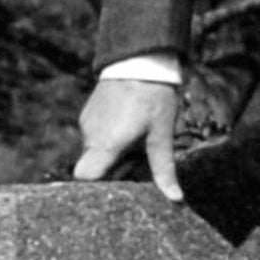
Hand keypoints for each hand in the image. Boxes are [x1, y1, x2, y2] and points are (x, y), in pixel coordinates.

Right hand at [74, 76, 181, 201]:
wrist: (140, 59)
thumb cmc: (154, 98)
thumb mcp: (162, 136)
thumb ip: (163, 169)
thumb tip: (175, 199)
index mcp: (106, 144)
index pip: (84, 178)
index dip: (95, 188)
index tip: (115, 186)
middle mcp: (90, 136)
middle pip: (94, 168)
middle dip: (113, 171)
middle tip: (137, 162)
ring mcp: (87, 123)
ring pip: (95, 151)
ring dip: (113, 154)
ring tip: (137, 139)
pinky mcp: (88, 113)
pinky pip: (95, 136)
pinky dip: (109, 140)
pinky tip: (129, 127)